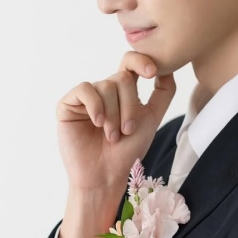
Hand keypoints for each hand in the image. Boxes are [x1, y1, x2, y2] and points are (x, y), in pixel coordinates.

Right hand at [56, 51, 175, 193]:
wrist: (105, 176)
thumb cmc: (127, 152)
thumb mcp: (151, 119)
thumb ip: (163, 94)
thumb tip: (169, 68)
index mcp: (123, 93)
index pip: (130, 63)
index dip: (141, 61)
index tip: (152, 73)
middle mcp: (104, 92)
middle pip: (121, 78)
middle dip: (129, 106)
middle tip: (127, 130)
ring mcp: (85, 98)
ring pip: (105, 86)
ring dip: (113, 114)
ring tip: (112, 136)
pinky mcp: (68, 105)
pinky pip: (85, 90)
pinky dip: (95, 105)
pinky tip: (97, 122)